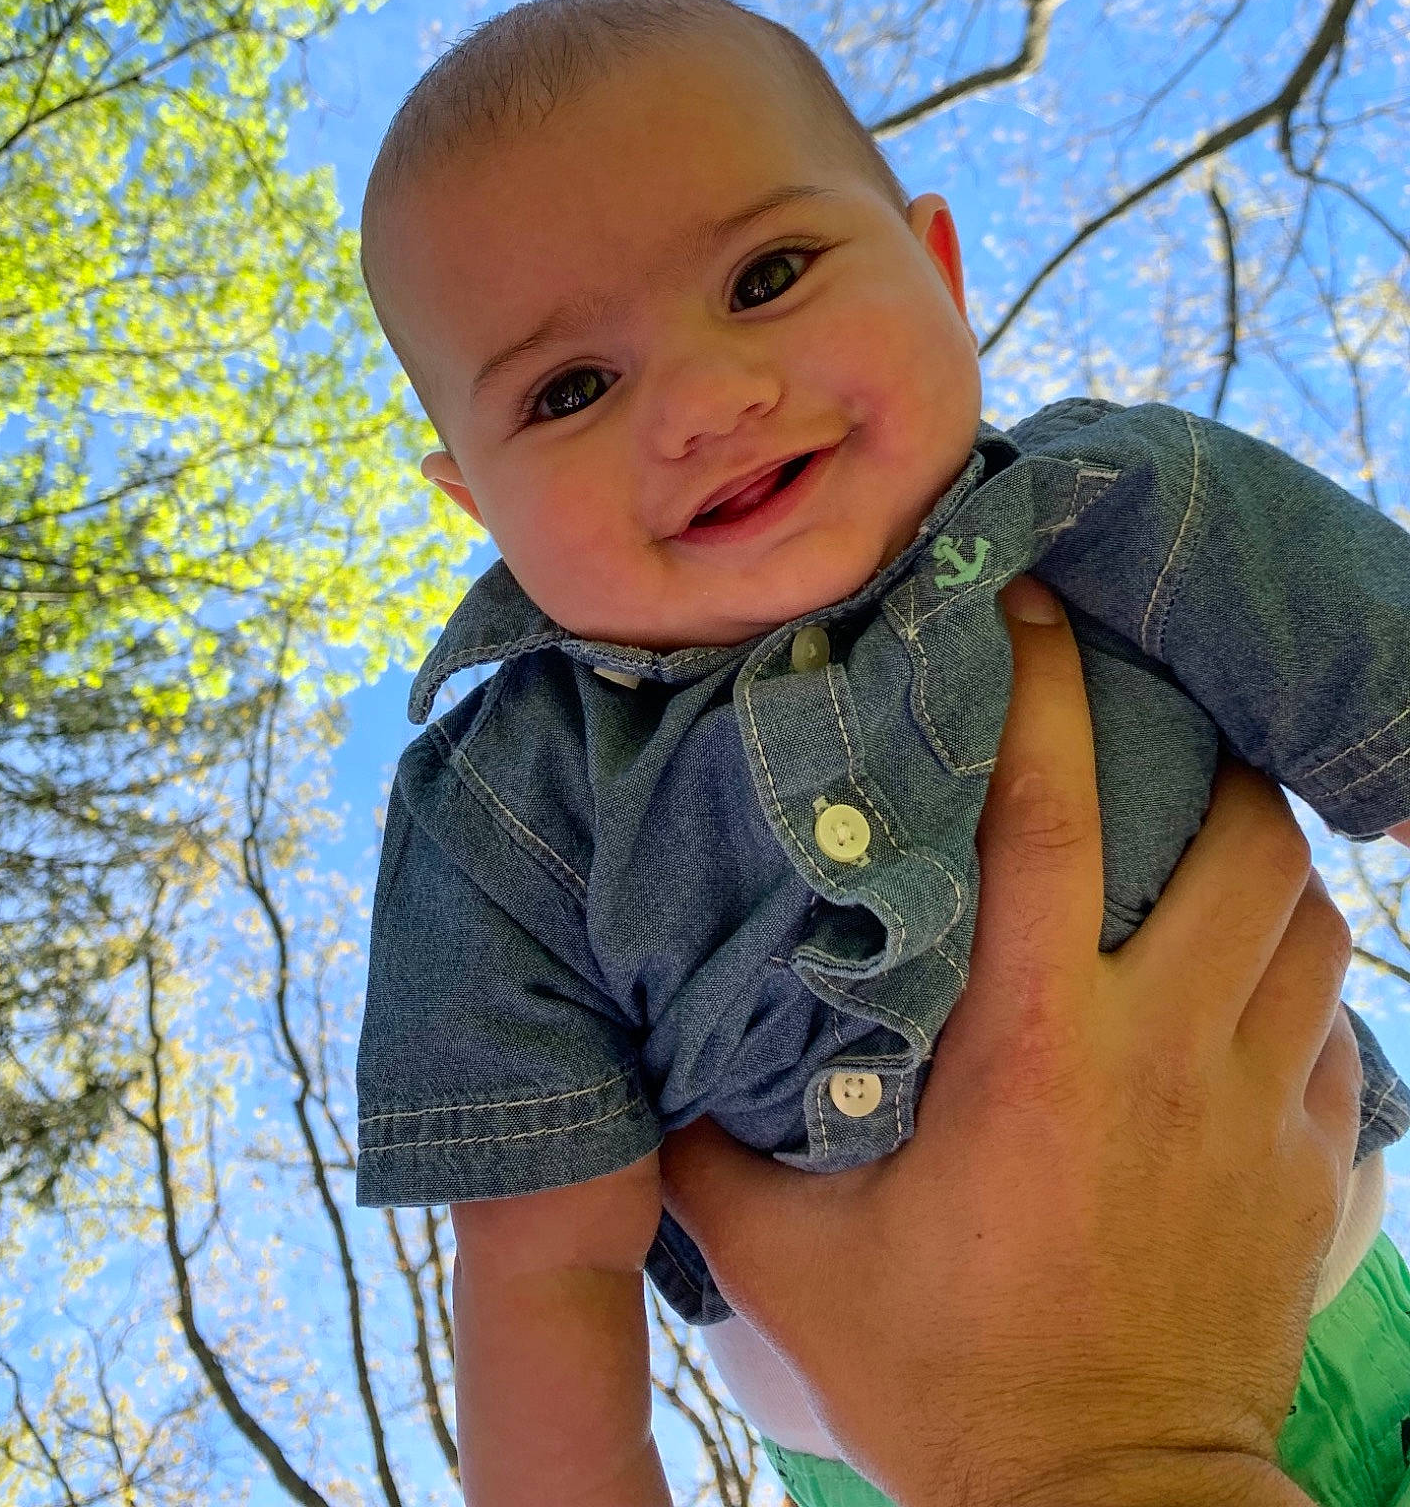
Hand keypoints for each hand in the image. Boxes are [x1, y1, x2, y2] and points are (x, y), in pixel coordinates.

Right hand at [658, 576, 1361, 1506]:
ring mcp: (1259, 1104)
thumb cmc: (942, 1375)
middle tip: (1157, 732)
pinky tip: (1246, 982)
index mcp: (1035, 1043)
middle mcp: (1166, 1047)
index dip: (1043, 686)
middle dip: (1210, 756)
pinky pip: (1335, 1024)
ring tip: (1206, 836)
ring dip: (1266, 857)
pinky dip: (1297, 976)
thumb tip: (639, 1056)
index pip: (1051, 812)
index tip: (1030, 599)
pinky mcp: (1315, 1167)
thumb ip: (709, 1143)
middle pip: (1242, 836)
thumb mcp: (787, 1260)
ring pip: (1310, 916)